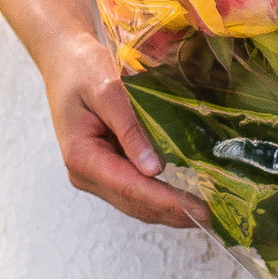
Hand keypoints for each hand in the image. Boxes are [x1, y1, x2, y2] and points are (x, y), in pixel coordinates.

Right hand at [40, 22, 198, 227]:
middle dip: (172, 212)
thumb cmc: (83, 69)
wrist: (66, 62)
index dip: (165, 200)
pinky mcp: (106, 169)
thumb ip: (130, 128)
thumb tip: (154, 169)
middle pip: (133, 203)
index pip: (128, 186)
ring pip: (135, 203)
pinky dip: (160, 198)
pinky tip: (185, 199)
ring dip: (168, 211)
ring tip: (204, 214)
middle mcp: (85, 173)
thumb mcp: (108, 90)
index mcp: (81, 155)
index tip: (196, 208)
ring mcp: (95, 175)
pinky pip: (135, 191)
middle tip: (211, 216)